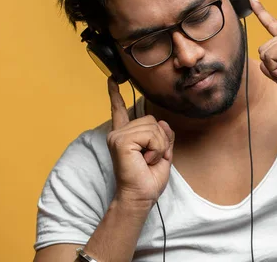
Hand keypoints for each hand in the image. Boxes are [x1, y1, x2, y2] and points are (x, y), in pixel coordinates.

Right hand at [106, 78, 174, 205]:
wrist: (141, 197)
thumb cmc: (148, 180)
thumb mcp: (163, 154)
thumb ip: (164, 136)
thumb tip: (163, 122)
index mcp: (126, 136)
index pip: (121, 110)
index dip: (116, 95)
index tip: (113, 80)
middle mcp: (119, 133)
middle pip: (152, 120)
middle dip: (160, 140)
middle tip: (150, 159)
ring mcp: (118, 136)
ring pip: (154, 127)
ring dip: (158, 146)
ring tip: (147, 161)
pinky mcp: (121, 141)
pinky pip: (151, 135)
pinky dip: (155, 149)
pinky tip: (145, 160)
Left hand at [250, 0, 276, 108]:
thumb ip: (273, 65)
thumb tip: (263, 59)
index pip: (274, 25)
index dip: (262, 12)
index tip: (253, 0)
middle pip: (263, 49)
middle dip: (271, 68)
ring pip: (264, 53)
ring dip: (274, 70)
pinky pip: (269, 57)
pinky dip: (276, 71)